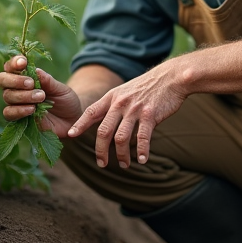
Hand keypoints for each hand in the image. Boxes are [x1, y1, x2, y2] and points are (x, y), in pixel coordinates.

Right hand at [0, 56, 80, 137]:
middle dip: (15, 80)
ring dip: (22, 95)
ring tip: (40, 97)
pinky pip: (9, 113)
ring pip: (7, 96)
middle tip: (31, 83)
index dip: (14, 63)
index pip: (11, 66)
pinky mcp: (18, 119)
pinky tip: (31, 109)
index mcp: (26, 76)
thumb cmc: (65, 100)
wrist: (72, 120)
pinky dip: (19, 110)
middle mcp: (17, 89)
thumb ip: (48, 81)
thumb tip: (36, 70)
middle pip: (2, 80)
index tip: (23, 62)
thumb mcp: (61, 89)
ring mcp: (16, 103)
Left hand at [67, 62, 187, 168]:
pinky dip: (142, 151)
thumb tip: (109, 126)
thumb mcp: (126, 91)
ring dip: (122, 155)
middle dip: (101, 151)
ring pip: (121, 138)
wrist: (170, 77)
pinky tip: (142, 159)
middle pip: (104, 131)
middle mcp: (120, 103)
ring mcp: (135, 109)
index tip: (70, 135)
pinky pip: (142, 137)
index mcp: (112, 97)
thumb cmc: (149, 87)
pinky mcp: (150, 115)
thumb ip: (116, 106)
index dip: (80, 124)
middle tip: (102, 163)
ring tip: (125, 164)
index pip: (91, 111)